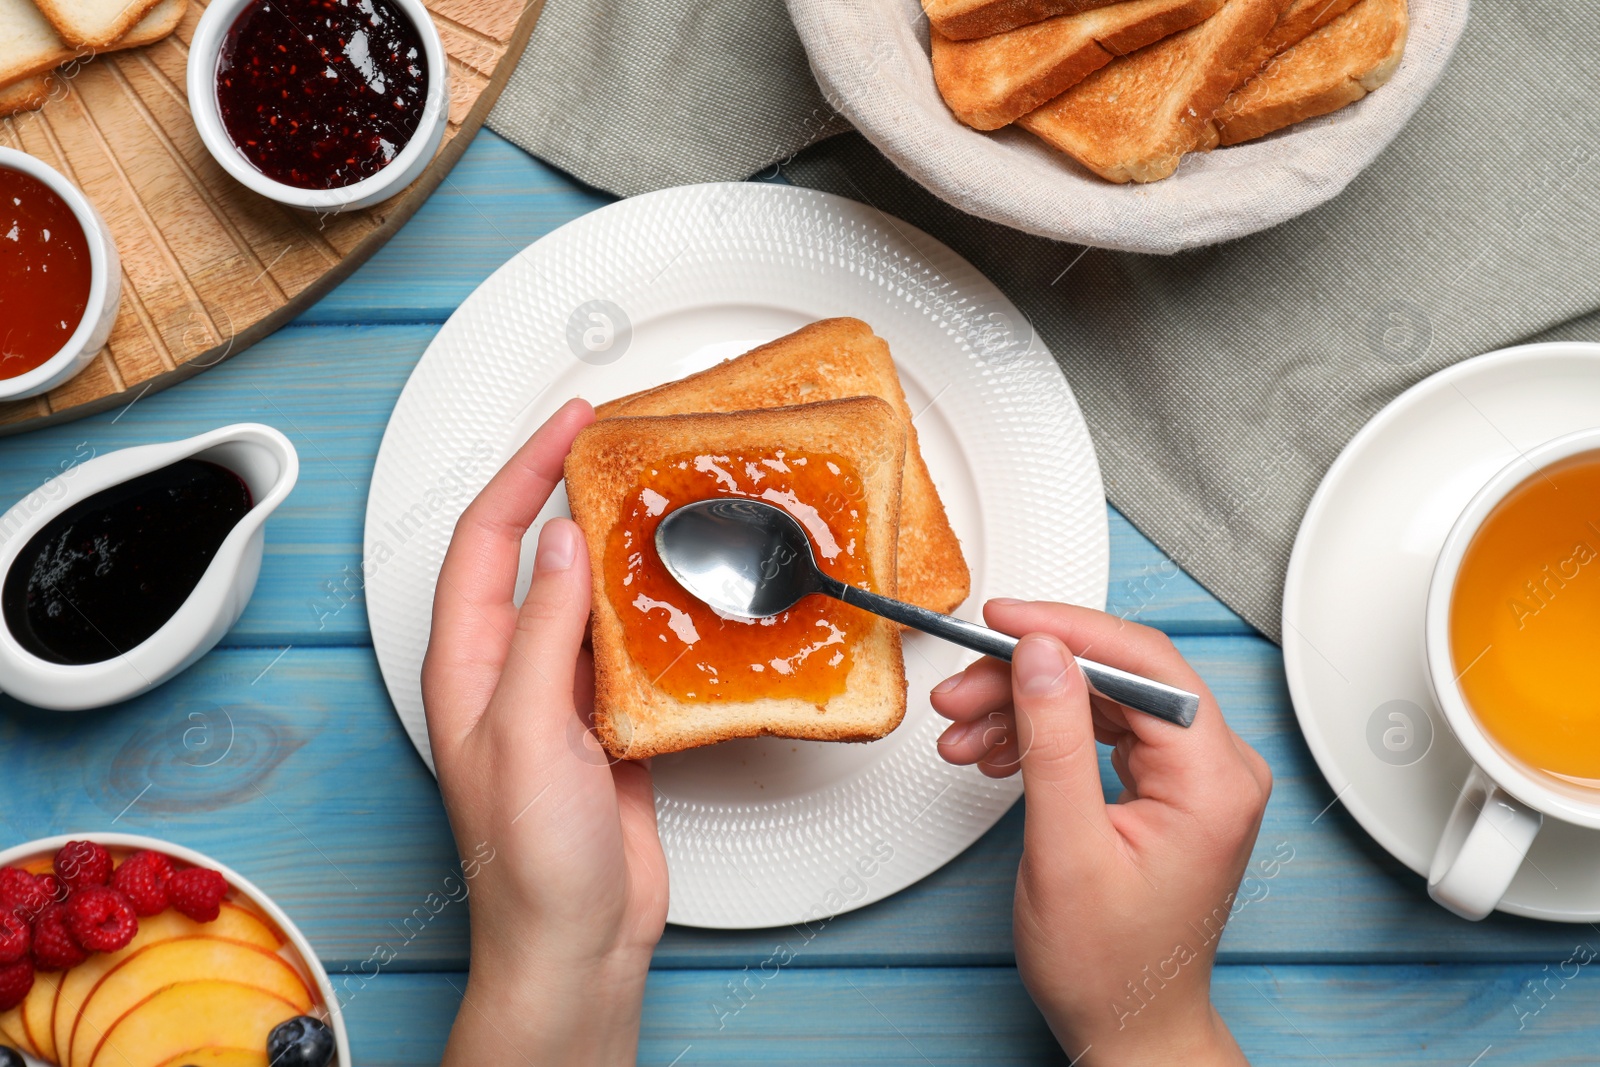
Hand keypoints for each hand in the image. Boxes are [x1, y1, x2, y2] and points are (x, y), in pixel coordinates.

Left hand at [422, 399, 667, 1066]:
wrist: (575, 942)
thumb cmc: (529, 864)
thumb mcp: (528, 732)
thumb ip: (542, 633)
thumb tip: (558, 544)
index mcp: (467, 665)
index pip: (486, 539)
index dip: (522, 471)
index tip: (568, 424)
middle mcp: (508, 670)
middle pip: (533, 554)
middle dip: (568, 492)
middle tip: (617, 446)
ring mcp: (560, 695)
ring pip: (585, 596)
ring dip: (617, 549)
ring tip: (659, 506)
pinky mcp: (608, 723)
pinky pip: (628, 645)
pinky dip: (654, 612)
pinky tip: (682, 597)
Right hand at [932, 600, 1270, 1065]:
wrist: (1129, 1026)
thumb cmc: (1111, 966)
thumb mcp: (1067, 849)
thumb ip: (1055, 741)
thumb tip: (1041, 653)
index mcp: (1214, 778)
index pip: (1142, 664)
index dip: (1064, 630)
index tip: (1000, 620)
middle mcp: (1217, 769)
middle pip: (1116, 676)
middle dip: (1027, 677)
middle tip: (960, 691)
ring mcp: (1193, 778)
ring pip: (1100, 700)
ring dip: (1024, 707)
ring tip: (962, 728)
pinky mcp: (1166, 788)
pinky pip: (1101, 732)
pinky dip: (1042, 735)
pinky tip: (994, 751)